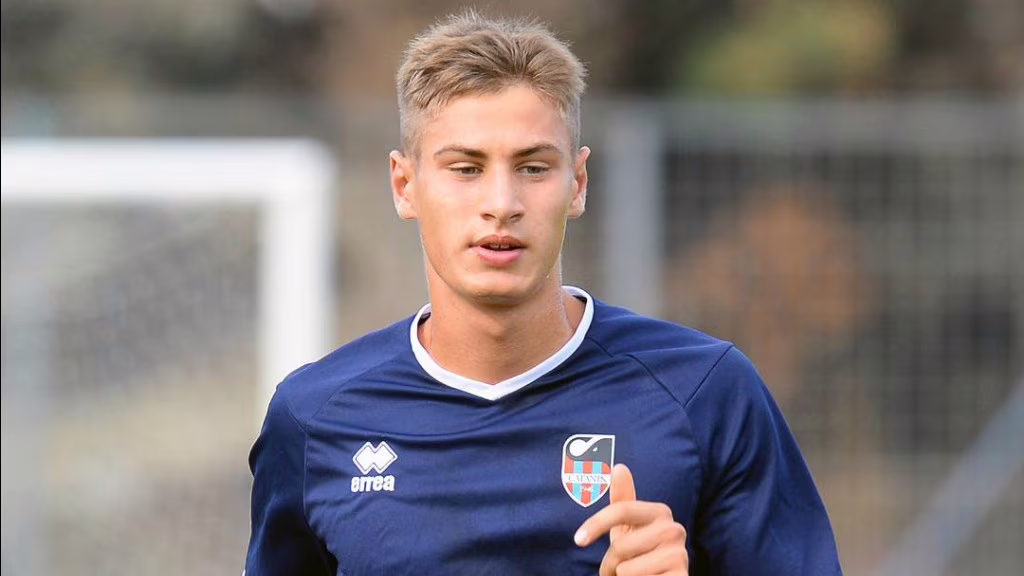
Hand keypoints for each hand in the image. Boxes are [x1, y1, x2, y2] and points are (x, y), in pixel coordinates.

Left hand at [574, 464, 688, 575]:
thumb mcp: (627, 527)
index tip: (578, 539)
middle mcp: (675, 530)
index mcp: (660, 512)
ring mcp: (680, 555)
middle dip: (610, 563)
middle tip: (617, 569)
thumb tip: (619, 467)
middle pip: (621, 545)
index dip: (596, 524)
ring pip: (627, 568)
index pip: (622, 510)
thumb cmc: (638, 554)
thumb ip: (623, 499)